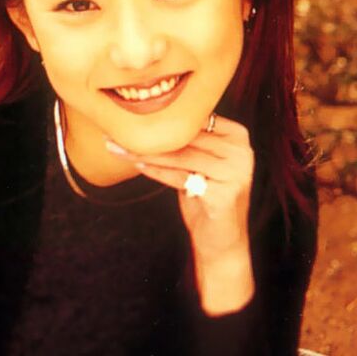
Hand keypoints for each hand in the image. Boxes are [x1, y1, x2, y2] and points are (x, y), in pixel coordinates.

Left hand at [105, 114, 255, 312]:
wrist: (222, 241)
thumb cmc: (206, 195)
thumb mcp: (199, 162)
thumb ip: (186, 140)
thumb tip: (147, 116)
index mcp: (237, 136)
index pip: (193, 121)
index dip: (161, 120)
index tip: (130, 117)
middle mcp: (241, 151)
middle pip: (185, 138)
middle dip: (149, 136)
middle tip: (115, 132)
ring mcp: (235, 173)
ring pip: (179, 156)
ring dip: (145, 153)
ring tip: (118, 148)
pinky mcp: (223, 195)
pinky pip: (180, 177)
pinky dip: (156, 171)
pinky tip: (137, 165)